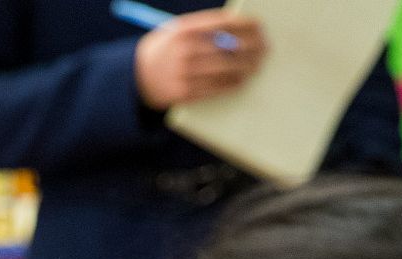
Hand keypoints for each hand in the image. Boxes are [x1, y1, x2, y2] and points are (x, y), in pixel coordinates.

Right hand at [135, 11, 265, 110]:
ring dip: (246, 67)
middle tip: (265, 48)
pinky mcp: (184, 93)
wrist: (136, 77)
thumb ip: (205, 28)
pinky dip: (232, 83)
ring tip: (256, 65)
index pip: (224, 22)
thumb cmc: (166, 49)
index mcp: (184, 29)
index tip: (260, 26)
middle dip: (252, 47)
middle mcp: (184, 49)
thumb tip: (241, 29)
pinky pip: (216, 88)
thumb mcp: (178, 31)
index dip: (246, 24)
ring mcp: (184, 72)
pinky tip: (241, 80)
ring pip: (226, 69)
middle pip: (229, 47)